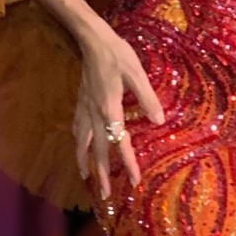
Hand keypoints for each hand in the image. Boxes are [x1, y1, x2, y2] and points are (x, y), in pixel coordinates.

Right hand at [72, 21, 165, 199]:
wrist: (91, 39)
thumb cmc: (117, 54)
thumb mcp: (137, 73)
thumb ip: (147, 98)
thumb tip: (159, 121)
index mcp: (109, 108)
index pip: (119, 142)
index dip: (127, 162)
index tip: (135, 180)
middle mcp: (94, 113)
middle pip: (97, 150)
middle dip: (102, 174)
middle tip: (106, 195)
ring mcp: (84, 108)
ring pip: (82, 143)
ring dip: (84, 162)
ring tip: (86, 178)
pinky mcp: (80, 101)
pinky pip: (77, 129)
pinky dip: (78, 143)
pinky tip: (79, 145)